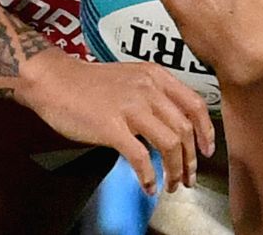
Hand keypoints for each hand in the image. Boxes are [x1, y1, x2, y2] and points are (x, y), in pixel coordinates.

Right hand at [17, 50, 214, 194]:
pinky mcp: (111, 127)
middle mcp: (148, 89)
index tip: (207, 151)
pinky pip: (140, 157)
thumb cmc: (90, 83)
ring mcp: (130, 107)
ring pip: (169, 144)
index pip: (195, 104)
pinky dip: (148, 176)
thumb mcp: (131, 78)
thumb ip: (154, 96)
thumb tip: (173, 127)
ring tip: (171, 185)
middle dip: (190, 159)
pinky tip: (148, 186)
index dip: (206, 131)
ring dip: (174, 170)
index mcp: (156, 76)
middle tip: (188, 178)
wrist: (55, 81)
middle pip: (184, 129)